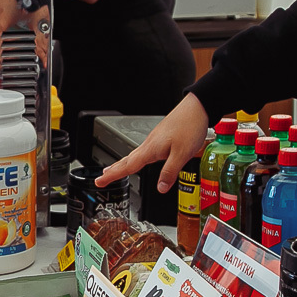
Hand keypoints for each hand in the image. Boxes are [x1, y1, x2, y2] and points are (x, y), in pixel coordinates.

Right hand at [94, 93, 211, 194]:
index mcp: (150, 149)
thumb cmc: (189, 126)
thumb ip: (170, 172)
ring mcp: (154, 141)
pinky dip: (135, 159)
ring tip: (114, 171)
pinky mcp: (161, 138)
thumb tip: (161, 188)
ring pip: (134, 155)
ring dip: (122, 164)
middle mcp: (149, 144)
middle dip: (113, 170)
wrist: (197, 108)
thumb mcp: (182, 154)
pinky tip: (139, 161)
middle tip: (101, 178)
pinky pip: (143, 152)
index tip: (99, 181)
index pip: (127, 166)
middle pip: (126, 160)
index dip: (112, 175)